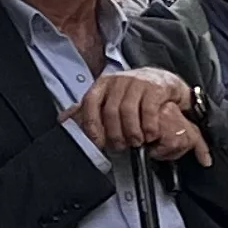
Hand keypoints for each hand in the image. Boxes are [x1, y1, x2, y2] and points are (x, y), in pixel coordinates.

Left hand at [73, 67, 204, 159]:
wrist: (164, 81)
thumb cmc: (134, 95)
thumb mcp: (110, 98)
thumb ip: (90, 110)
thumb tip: (63, 119)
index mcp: (103, 84)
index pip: (90, 103)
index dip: (91, 125)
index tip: (98, 142)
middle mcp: (118, 80)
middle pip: (110, 111)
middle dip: (115, 134)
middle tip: (120, 147)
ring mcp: (137, 82)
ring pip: (128, 111)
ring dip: (132, 132)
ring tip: (136, 142)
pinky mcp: (155, 87)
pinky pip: (148, 110)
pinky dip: (149, 126)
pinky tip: (150, 135)